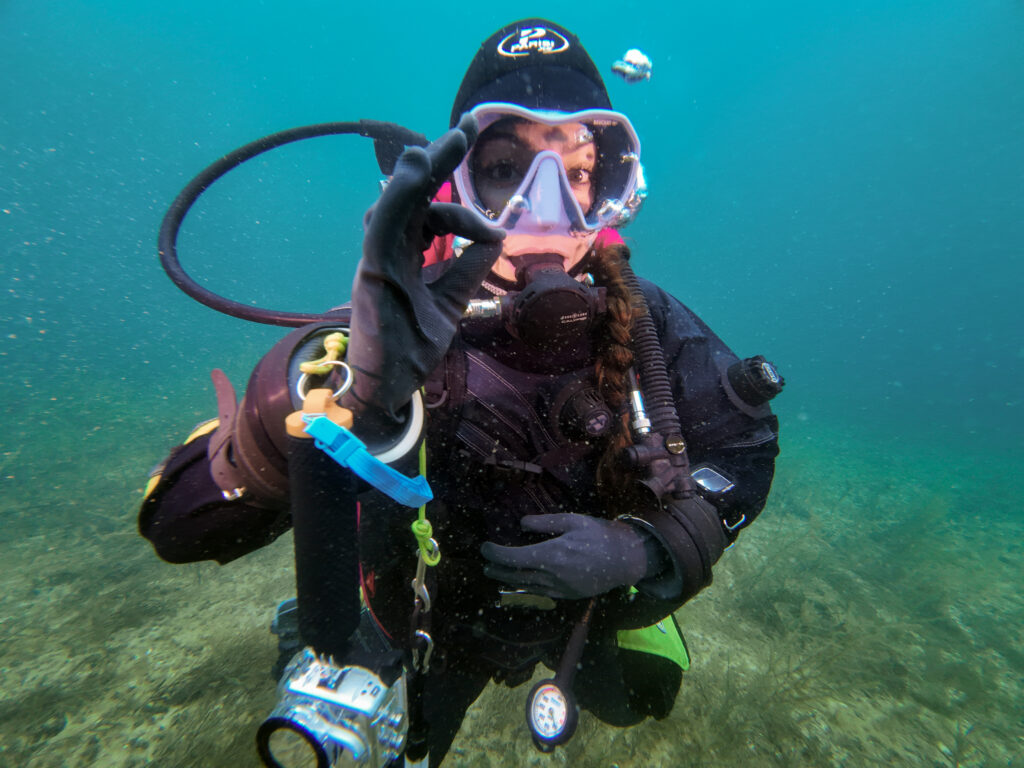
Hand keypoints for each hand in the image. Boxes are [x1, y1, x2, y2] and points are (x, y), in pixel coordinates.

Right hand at [344, 114, 504, 423]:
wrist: (387, 388)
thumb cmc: (411, 347)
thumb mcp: (451, 302)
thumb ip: (468, 269)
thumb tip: (494, 237)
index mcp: (406, 254)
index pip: (431, 210)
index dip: (459, 203)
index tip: (491, 224)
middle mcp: (390, 248)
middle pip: (413, 193)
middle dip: (440, 157)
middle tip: (466, 126)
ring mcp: (377, 256)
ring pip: (397, 200)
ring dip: (422, 167)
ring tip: (448, 140)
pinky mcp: (370, 269)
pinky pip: (384, 225)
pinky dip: (399, 196)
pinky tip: (417, 170)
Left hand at [480, 514, 650, 599]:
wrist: (625, 560)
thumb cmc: (599, 535)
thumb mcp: (572, 520)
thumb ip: (544, 523)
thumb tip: (521, 524)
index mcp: (551, 555)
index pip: (512, 558)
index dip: (495, 554)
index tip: (485, 547)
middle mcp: (552, 576)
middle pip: (515, 576)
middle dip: (497, 570)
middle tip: (486, 564)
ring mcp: (559, 589)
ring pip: (526, 587)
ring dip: (508, 580)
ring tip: (496, 574)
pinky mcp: (567, 595)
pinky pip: (540, 593)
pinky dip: (526, 587)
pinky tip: (522, 582)